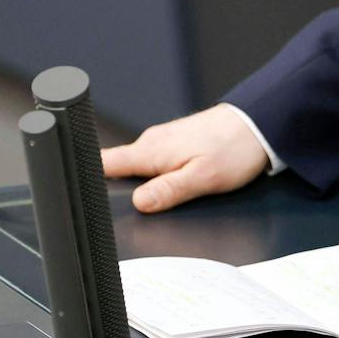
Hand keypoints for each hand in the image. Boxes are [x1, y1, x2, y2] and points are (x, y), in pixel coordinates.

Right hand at [101, 105, 269, 212]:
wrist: (258, 123)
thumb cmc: (234, 149)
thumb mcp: (203, 178)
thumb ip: (168, 190)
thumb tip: (139, 202)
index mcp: (152, 151)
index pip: (105, 163)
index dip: (88, 180)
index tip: (80, 197)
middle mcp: (152, 142)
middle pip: (118, 168)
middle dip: (112, 189)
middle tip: (110, 214)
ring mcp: (163, 141)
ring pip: (137, 166)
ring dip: (136, 183)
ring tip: (138, 204)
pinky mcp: (176, 143)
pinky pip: (153, 162)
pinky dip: (152, 175)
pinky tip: (162, 187)